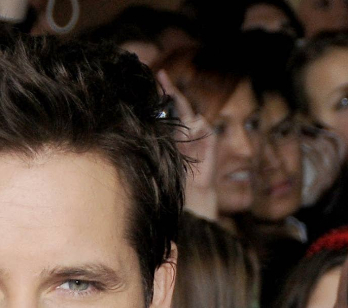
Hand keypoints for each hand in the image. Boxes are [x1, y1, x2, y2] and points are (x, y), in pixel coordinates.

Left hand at [158, 69, 216, 220]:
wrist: (192, 193)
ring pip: (190, 114)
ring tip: (172, 114)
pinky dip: (195, 127)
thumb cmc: (173, 177)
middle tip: (161, 74)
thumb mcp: (160, 155)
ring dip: (181, 114)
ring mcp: (199, 133)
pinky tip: (189, 135)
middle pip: (179, 104)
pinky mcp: (210, 138)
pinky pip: (201, 124)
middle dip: (170, 89)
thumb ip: (154, 138)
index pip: (167, 111)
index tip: (150, 81)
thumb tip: (138, 122)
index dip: (161, 96)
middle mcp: (186, 130)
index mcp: (173, 133)